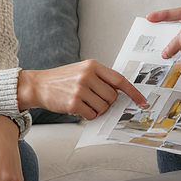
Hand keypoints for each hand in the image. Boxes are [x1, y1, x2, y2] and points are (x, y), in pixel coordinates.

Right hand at [17, 60, 148, 119]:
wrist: (38, 85)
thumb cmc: (62, 79)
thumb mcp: (82, 71)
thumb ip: (100, 79)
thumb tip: (120, 95)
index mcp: (92, 65)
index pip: (119, 79)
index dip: (133, 92)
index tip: (142, 101)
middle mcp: (87, 75)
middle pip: (112, 97)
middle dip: (107, 103)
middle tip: (94, 100)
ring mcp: (80, 89)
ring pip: (103, 107)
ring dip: (96, 110)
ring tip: (84, 103)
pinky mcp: (73, 103)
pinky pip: (91, 115)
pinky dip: (88, 115)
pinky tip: (78, 108)